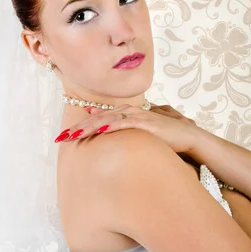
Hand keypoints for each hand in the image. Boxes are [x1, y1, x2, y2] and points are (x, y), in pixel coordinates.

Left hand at [55, 103, 198, 154]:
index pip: (99, 120)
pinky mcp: (147, 123)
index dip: (81, 126)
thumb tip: (105, 126)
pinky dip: (111, 126)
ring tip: (73, 134)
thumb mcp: (142, 134)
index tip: (65, 136)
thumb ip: (124, 128)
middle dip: (79, 128)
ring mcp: (138, 116)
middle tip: (61, 137)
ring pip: (108, 120)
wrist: (189, 138)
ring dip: (89, 127)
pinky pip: (125, 124)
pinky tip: (98, 130)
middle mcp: (130, 113)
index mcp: (127, 115)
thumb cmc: (166, 138)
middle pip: (98, 119)